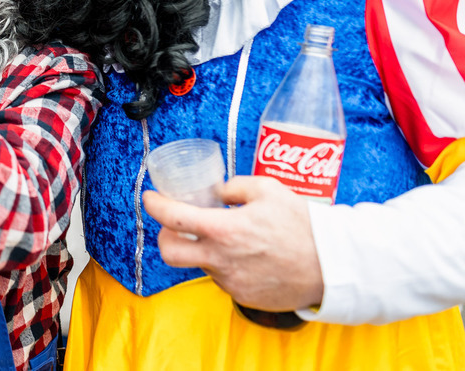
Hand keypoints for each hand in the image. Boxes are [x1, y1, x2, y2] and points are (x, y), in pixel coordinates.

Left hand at [143, 175, 323, 310]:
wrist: (333, 266)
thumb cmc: (303, 225)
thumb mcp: (269, 189)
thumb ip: (235, 186)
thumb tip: (218, 191)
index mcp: (224, 230)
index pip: (173, 218)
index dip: (154, 205)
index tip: (150, 198)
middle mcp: (221, 260)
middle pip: (170, 253)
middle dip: (164, 237)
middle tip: (174, 226)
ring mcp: (231, 282)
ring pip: (201, 265)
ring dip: (204, 250)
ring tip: (228, 238)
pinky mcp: (244, 296)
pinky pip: (224, 278)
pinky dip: (226, 265)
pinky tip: (246, 256)